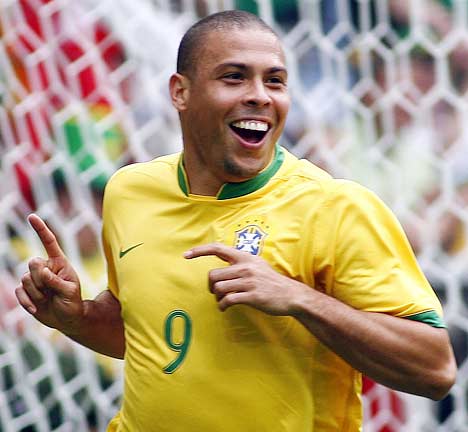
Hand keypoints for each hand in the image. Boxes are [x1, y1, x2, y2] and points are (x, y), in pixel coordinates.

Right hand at [15, 214, 83, 333]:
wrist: (66, 319)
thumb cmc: (72, 303)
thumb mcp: (70, 292)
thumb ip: (56, 281)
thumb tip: (42, 272)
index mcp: (59, 262)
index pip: (49, 242)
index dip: (41, 229)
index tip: (32, 216)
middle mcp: (45, 267)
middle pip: (32, 263)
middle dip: (41, 280)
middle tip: (52, 292)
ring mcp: (34, 279)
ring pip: (24, 279)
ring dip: (36, 293)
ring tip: (48, 300)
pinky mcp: (25, 290)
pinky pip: (18, 292)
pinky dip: (26, 301)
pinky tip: (35, 308)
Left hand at [184, 243, 309, 313]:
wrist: (291, 295)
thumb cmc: (270, 281)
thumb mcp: (257, 265)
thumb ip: (240, 262)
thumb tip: (223, 265)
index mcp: (245, 257)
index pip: (217, 248)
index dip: (199, 251)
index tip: (185, 255)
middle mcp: (245, 267)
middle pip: (213, 275)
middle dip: (211, 286)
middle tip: (216, 292)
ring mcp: (249, 281)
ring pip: (219, 288)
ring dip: (217, 297)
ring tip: (223, 301)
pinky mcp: (252, 296)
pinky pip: (228, 300)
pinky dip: (222, 306)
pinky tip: (225, 308)